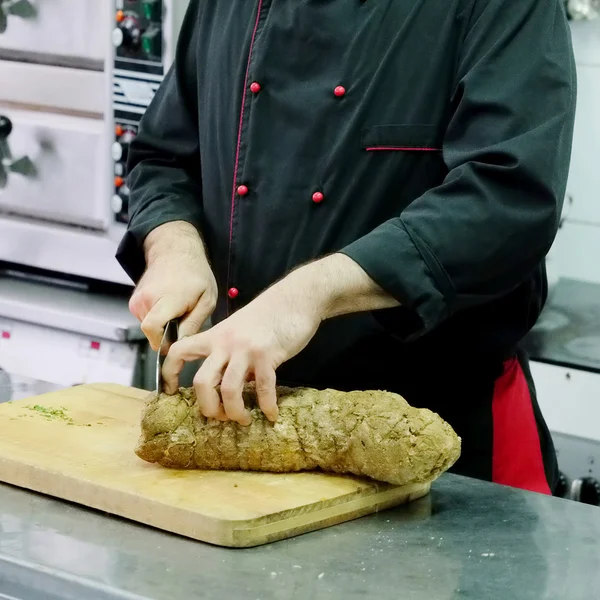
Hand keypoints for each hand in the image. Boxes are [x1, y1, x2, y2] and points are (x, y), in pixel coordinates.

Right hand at [129, 222, 217, 349]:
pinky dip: (157, 318)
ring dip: (163, 325)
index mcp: (167, 299)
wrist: (175, 252)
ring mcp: (137, 300)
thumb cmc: (195, 275)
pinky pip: (145, 319)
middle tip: (183, 322)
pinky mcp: (134, 301)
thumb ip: (193, 324)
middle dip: (167, 334)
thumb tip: (181, 345)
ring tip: (177, 310)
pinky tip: (168, 306)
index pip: (152, 328)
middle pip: (152, 332)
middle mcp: (146, 300)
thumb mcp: (207, 300)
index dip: (162, 342)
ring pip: (149, 326)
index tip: (175, 343)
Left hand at [161, 279, 321, 424]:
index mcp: (214, 336)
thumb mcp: (238, 329)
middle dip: (209, 407)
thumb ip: (228, 353)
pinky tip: (272, 414)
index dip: (169, 373)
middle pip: (202, 382)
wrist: (295, 299)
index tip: (170, 392)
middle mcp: (225, 343)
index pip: (179, 351)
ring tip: (244, 419)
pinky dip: (267, 406)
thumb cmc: (267, 315)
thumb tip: (226, 384)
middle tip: (221, 416)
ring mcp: (245, 349)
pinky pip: (263, 388)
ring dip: (235, 412)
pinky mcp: (267, 355)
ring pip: (229, 389)